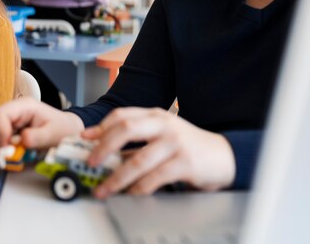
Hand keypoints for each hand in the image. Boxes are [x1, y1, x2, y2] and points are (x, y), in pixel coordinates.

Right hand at [0, 97, 84, 164]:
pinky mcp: (0, 137)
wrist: (64, 132)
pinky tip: (10, 159)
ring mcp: (3, 125)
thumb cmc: (61, 129)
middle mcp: (10, 114)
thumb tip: (23, 140)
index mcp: (23, 107)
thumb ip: (39, 136)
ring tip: (14, 160)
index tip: (8, 150)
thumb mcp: (55, 132)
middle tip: (13, 159)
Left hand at [82, 107, 235, 198]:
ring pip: (138, 159)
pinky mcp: (185, 162)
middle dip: (103, 146)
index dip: (101, 126)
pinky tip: (131, 194)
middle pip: (126, 129)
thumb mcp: (162, 136)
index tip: (85, 138)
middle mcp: (164, 124)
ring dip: (117, 177)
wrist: (224, 156)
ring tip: (105, 188)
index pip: (122, 115)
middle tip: (90, 162)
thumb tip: (106, 152)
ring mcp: (175, 142)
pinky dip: (139, 188)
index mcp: (155, 115)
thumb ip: (138, 140)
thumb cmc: (188, 146)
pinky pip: (155, 177)